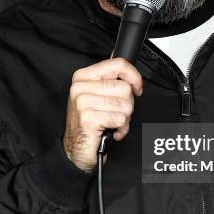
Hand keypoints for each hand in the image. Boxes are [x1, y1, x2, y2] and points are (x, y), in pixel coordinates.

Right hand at [63, 57, 142, 172]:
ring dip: (124, 118)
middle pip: (125, 88)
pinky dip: (121, 128)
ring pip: (125, 104)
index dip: (134, 77)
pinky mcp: (88, 118)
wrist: (76, 149)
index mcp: (83, 76)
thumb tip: (132, 78)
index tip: (137, 88)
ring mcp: (82, 102)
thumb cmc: (90, 122)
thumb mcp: (99, 96)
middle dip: (128, 104)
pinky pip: (120, 119)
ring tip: (112, 122)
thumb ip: (113, 82)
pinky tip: (110, 130)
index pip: (118, 64)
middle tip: (116, 113)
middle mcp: (80, 87)